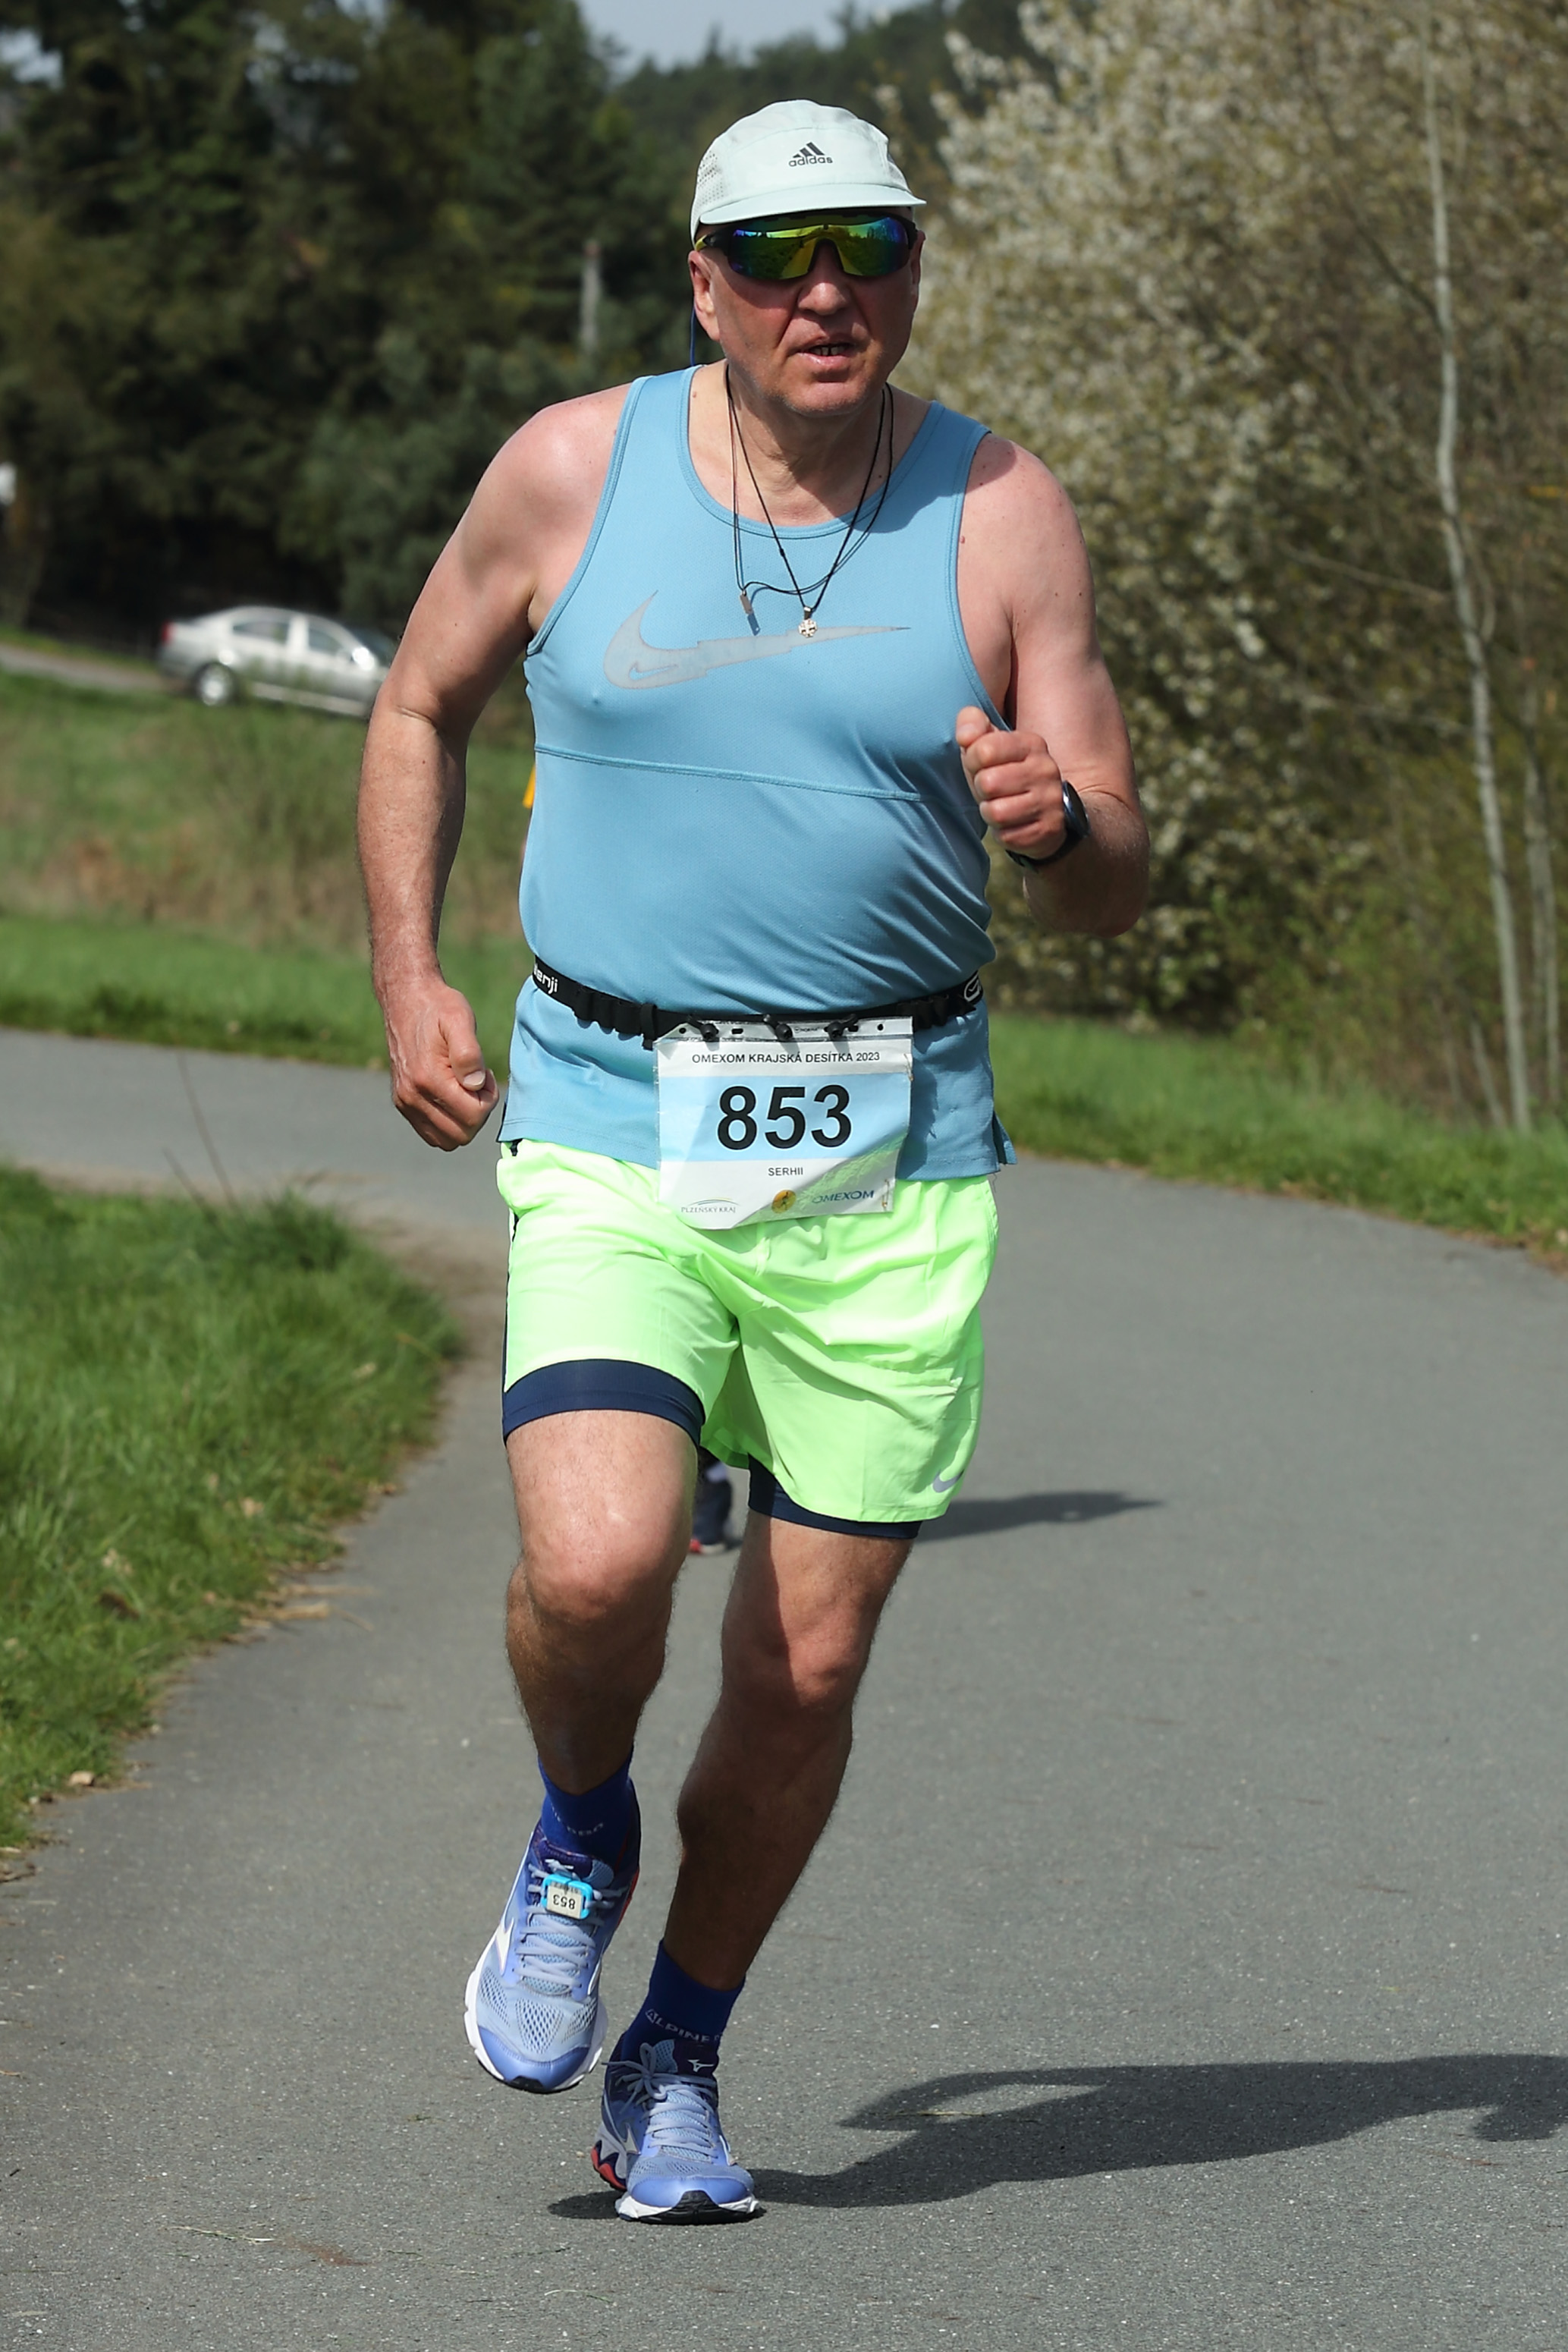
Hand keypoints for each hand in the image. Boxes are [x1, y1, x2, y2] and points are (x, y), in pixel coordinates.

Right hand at [381, 976, 498, 1150]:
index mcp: (428, 1078)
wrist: (406, 999)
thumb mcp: (459, 1018)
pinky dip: (449, 1123)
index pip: (472, 1116)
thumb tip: (476, 1084)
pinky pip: (432, 1134)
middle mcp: (412, 1096)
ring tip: (466, 1089)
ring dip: (464, 1120)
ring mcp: (405, 1102)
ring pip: (447, 1140)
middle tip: (478, 1083)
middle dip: (478, 1112)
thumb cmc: (438, 1008)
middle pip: (461, 1134)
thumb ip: (468, 1053)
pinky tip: (453, 1095)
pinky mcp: (403, 1103)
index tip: (485, 1075)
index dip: (488, 1099)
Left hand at [956, 706, 1067, 862]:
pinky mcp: (1049, 829)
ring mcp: (1050, 801)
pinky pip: (1007, 836)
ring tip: (1000, 806)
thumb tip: (964, 734)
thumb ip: (973, 726)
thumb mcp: (989, 745)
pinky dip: (1002, 833)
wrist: (1047, 811)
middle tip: (991, 790)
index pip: (985, 749)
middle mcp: (1045, 769)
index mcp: (1031, 744)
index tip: (980, 764)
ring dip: (990, 813)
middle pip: (988, 782)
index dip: (972, 760)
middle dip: (981, 790)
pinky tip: (1012, 824)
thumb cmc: (1006, 774)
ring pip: (996, 812)